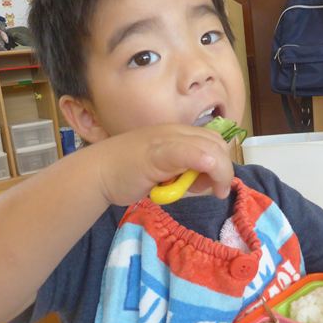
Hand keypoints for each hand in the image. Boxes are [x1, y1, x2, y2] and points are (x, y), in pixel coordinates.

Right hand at [91, 124, 233, 205]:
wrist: (97, 172)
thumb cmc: (127, 174)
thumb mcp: (165, 172)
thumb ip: (185, 173)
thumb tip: (206, 182)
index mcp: (178, 134)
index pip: (214, 141)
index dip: (222, 163)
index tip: (213, 185)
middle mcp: (176, 132)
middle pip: (216, 144)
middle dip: (224, 170)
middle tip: (214, 191)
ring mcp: (167, 140)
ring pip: (210, 148)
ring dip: (219, 173)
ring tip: (206, 191)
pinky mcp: (158, 153)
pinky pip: (190, 153)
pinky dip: (204, 163)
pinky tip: (205, 178)